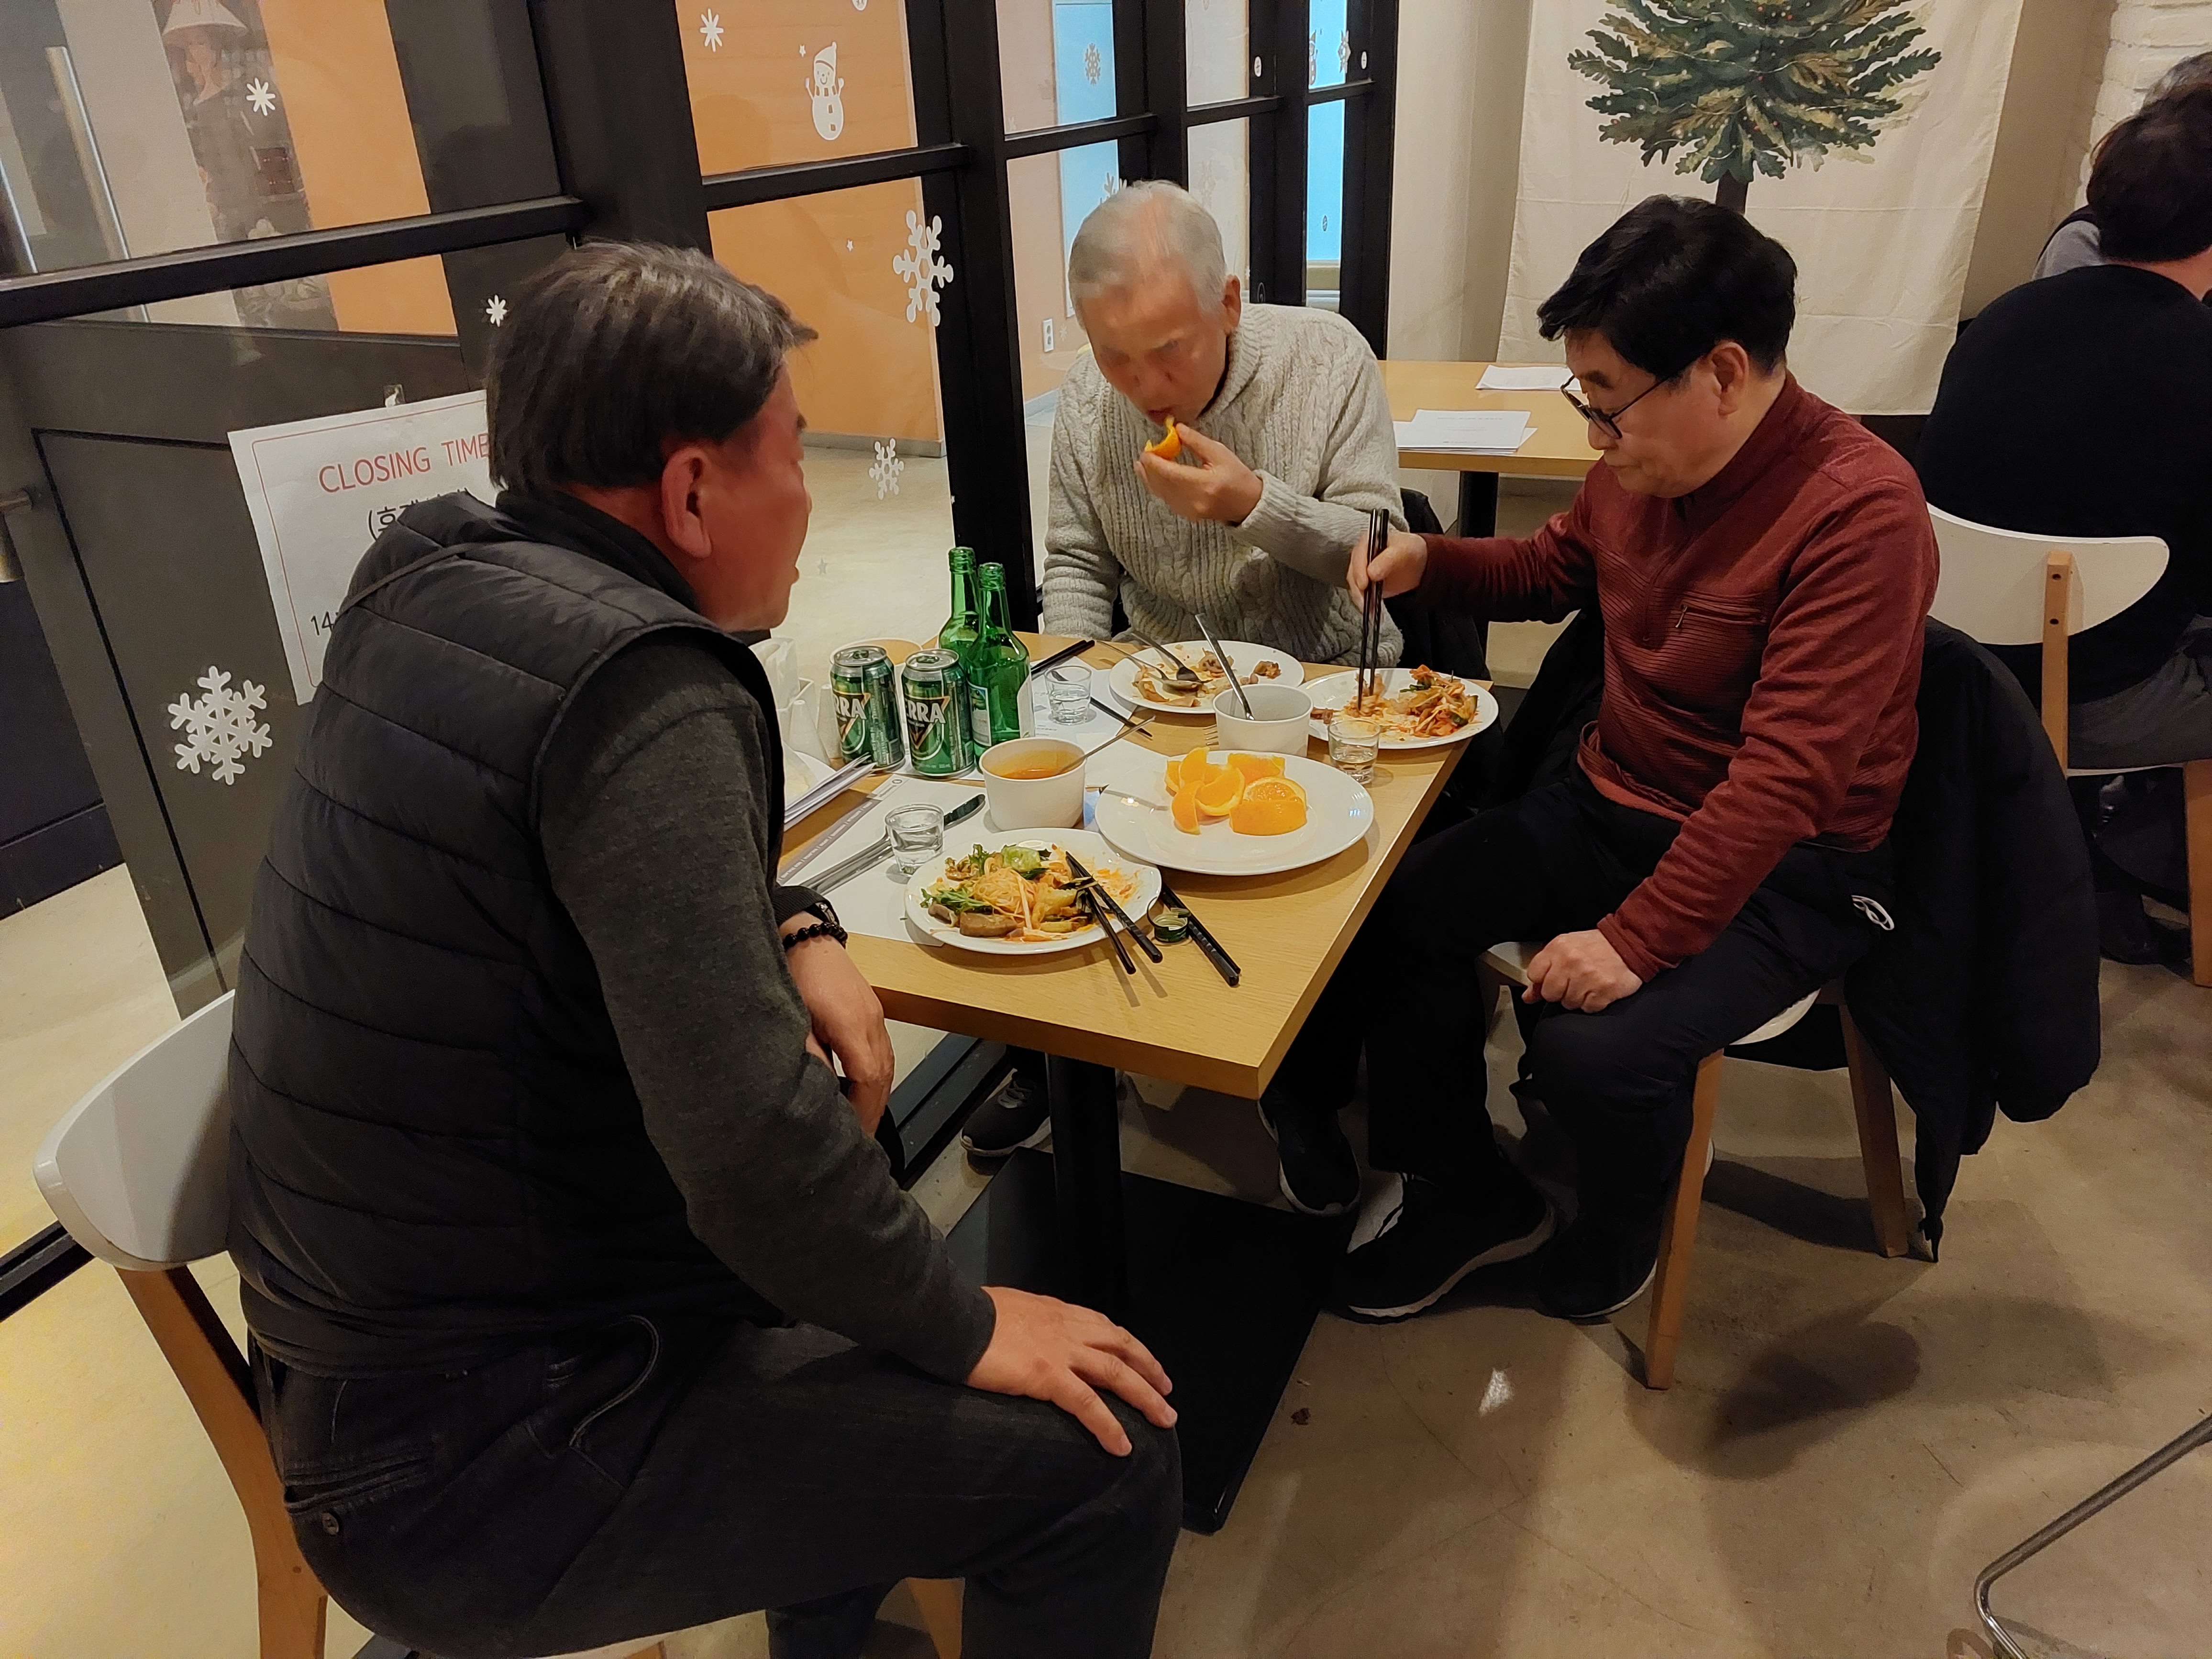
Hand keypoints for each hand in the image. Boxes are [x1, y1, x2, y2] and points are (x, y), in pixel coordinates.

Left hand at [784, 929, 894, 1133]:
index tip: (855, 1134)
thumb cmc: (796, 972)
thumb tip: (815, 1091)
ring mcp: (875, 1016)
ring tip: (862, 1121)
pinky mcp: (872, 1013)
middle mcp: (871, 1021)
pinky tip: (863, 1090)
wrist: (807, 938)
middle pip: (883, 1076)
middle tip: (860, 1139)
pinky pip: (882, 1052)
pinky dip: (876, 1077)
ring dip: (876, 1095)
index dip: (864, 1110)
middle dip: (873, 1110)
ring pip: (886, 1065)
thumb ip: (807, 1054)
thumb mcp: (794, 1018)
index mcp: (852, 1023)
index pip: (868, 1078)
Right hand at [965, 1286, 1175, 1454]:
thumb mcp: (1008, 1309)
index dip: (1129, 1345)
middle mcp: (1067, 1328)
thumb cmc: (969, 1314)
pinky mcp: (1048, 1376)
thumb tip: (1029, 1334)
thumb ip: (1028, 1323)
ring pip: (1117, 1375)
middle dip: (1149, 1370)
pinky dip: (1109, 1425)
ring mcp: (1060, 1351)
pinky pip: (1088, 1404)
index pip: (1104, 1327)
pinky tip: (1122, 1445)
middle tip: (1167, 1391)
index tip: (1144, 1360)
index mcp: (1056, 1312)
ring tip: (1164, 1419)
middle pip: (1122, 1348)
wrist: (951, 1317)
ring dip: (1145, 1398)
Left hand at [1133, 424, 1262, 524]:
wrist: (1249, 504)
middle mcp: (1194, 501)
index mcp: (1204, 484)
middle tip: (1143, 454)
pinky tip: (1155, 478)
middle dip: (1149, 469)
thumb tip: (1176, 429)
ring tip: (1142, 465)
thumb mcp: (1220, 453)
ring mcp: (1190, 511)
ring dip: (1150, 479)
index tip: (1146, 451)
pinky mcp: (1188, 515)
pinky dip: (1159, 488)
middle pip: (1162, 485)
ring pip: (1162, 494)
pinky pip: (1168, 500)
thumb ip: (1196, 441)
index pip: (1170, 473)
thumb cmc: (1237, 476)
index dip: (1154, 462)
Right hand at [1350, 524, 1426, 602]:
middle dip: (1358, 589)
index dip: (1359, 570)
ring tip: (1369, 609)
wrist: (1417, 562)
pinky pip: (1362, 595)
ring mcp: (1362, 571)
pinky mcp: (1366, 585)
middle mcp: (1361, 557)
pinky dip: (1366, 604)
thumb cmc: (1409, 550)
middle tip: (1364, 600)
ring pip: (1355, 586)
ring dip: (1361, 599)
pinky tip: (1372, 611)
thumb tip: (1371, 572)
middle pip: (1353, 573)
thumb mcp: (1403, 550)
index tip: (1363, 584)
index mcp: (1368, 542)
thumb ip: (1387, 560)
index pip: (1358, 556)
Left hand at [1523, 930, 1642, 1013]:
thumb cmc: (1595, 946)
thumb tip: (1528, 996)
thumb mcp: (1565, 948)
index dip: (1542, 981)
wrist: (1629, 944)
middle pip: (1549, 994)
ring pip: (1568, 1004)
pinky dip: (1592, 1003)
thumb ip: (1544, 968)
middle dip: (1559, 992)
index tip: (1552, 979)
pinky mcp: (1604, 992)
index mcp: (1559, 948)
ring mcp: (1588, 978)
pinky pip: (1587, 1008)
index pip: (1534, 975)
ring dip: (1577, 998)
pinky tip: (1598, 990)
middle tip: (1572, 982)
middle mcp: (1571, 962)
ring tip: (1588, 984)